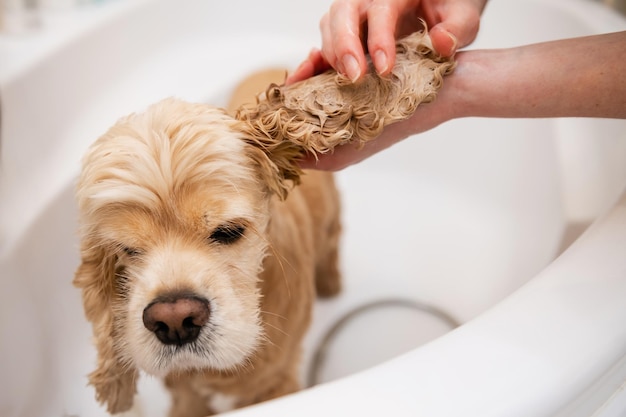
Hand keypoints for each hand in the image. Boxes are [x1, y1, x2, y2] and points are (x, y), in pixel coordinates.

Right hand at [287, 0, 483, 83]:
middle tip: (355, 77)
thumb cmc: (450, 8)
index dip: (379, 38)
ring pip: (329, 27)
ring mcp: (353, 17)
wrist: (441, 6)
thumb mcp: (463, 13)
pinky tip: (301, 83)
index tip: (385, 69)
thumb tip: (441, 44)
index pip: (380, 10)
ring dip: (329, 57)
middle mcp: (368, 0)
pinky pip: (322, 46)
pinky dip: (311, 65)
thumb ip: (458, 26)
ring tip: (340, 84)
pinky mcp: (346, 36)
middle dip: (344, 46)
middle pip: (342, 14)